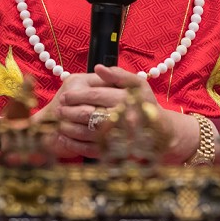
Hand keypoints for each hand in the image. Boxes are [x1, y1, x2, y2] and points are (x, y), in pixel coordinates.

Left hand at [30, 65, 197, 162]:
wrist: (161, 132)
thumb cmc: (145, 103)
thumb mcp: (137, 83)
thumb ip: (118, 74)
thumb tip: (98, 68)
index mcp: (127, 99)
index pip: (96, 95)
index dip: (78, 95)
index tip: (65, 95)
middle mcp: (124, 118)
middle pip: (90, 114)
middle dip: (70, 111)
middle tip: (58, 109)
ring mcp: (121, 137)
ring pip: (88, 132)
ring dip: (70, 127)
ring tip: (60, 122)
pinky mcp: (118, 152)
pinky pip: (92, 149)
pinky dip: (76, 144)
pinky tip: (66, 139)